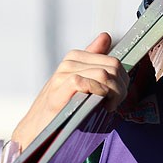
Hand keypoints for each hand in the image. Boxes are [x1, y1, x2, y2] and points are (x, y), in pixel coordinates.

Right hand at [11, 33, 128, 147]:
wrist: (39, 127)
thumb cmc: (63, 107)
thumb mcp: (81, 81)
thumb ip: (94, 59)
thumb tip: (106, 36)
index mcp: (76, 57)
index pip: (113, 61)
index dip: (122, 79)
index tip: (118, 95)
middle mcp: (69, 62)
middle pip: (112, 67)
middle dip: (120, 87)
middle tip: (115, 103)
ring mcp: (63, 74)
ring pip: (104, 74)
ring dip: (113, 93)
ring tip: (109, 106)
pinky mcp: (59, 88)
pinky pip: (86, 82)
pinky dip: (98, 93)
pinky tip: (99, 105)